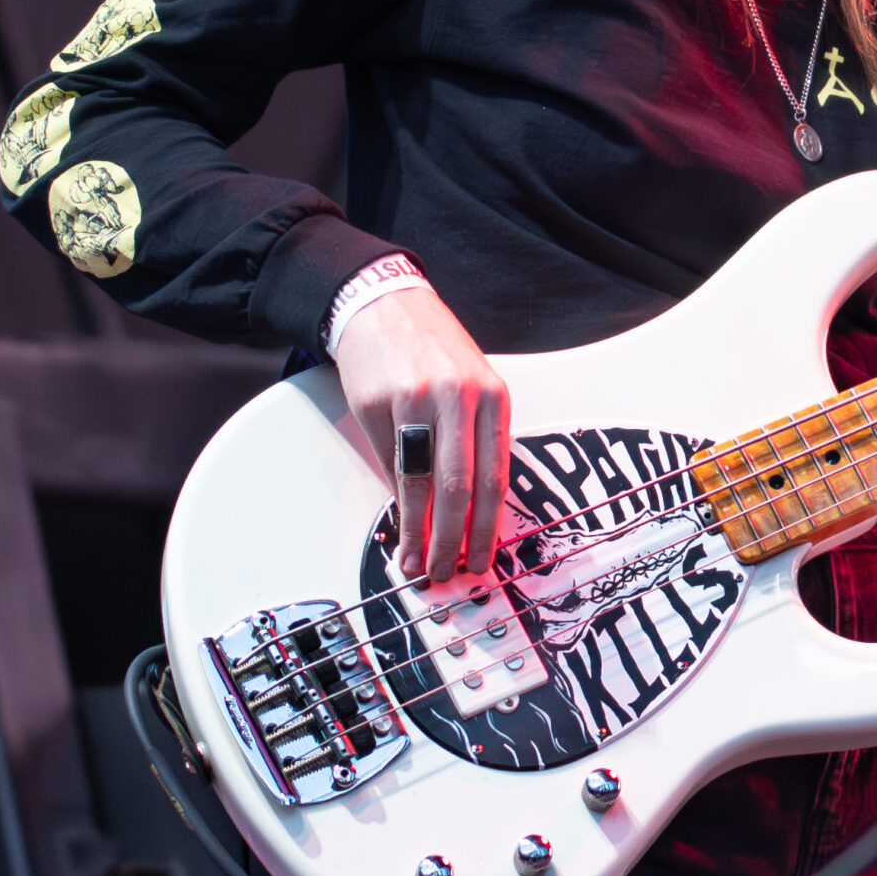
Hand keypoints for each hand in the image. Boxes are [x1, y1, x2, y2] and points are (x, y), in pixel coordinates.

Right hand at [333, 286, 511, 581]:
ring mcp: (419, 401)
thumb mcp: (469, 386)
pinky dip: (397, 501)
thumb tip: (467, 510)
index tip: (484, 557)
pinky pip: (391, 463)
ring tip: (419, 561)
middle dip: (456, 539)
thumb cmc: (431, 351)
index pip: (496, 476)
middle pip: (462, 486)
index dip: (489, 525)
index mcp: (493, 398)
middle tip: (451, 570)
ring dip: (422, 531)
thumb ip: (472, 440)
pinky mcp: (380, 403)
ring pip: (424, 482)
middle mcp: (461, 399)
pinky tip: (399, 524)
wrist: (384, 305)